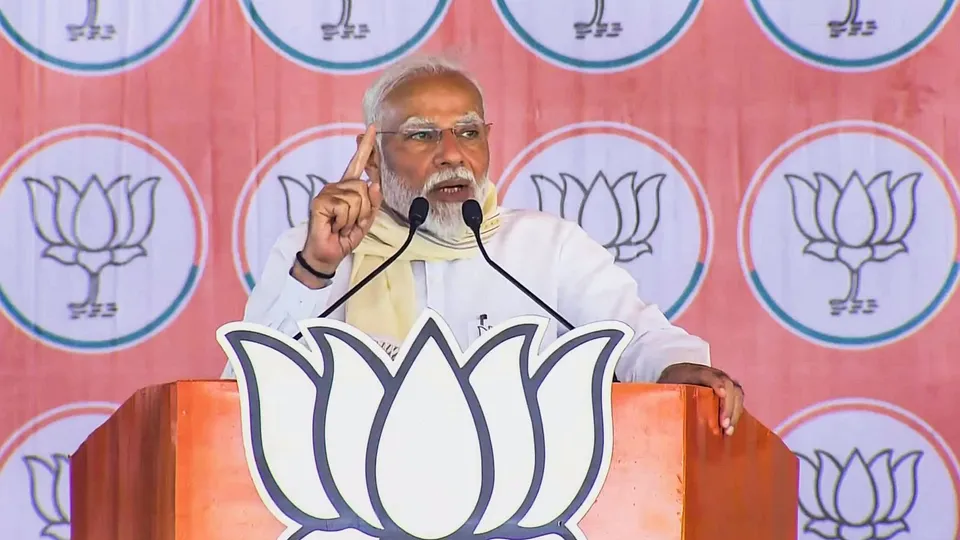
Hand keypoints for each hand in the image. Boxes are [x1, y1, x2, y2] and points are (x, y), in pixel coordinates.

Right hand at [294, 126, 381, 286]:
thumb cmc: (344, 236)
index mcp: (348, 188)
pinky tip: (334, 225)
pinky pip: (345, 207)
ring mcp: (327, 192)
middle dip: (364, 211)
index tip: (372, 127)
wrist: (328, 254)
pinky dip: (344, 221)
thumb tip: (374, 183)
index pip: (359, 163)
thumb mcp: (366, 220)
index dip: (366, 146)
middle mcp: (337, 186)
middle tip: (350, 223)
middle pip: (365, 188)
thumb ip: (374, 203)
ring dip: (354, 218)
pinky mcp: (320, 201)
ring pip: (357, 198)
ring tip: (341, 225)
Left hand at [657, 363, 744, 435]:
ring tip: (728, 430)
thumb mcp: (664, 388)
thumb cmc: (668, 387)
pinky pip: (736, 400)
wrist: (672, 379)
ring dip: (734, 411)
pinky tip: (729, 430)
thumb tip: (665, 411)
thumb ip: (666, 395)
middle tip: (724, 423)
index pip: (708, 374)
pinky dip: (735, 414)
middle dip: (729, 404)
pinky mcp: (725, 392)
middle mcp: (711, 373)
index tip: (721, 393)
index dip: (717, 382)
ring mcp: (720, 381)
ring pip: (736, 392)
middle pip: (728, 384)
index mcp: (692, 371)